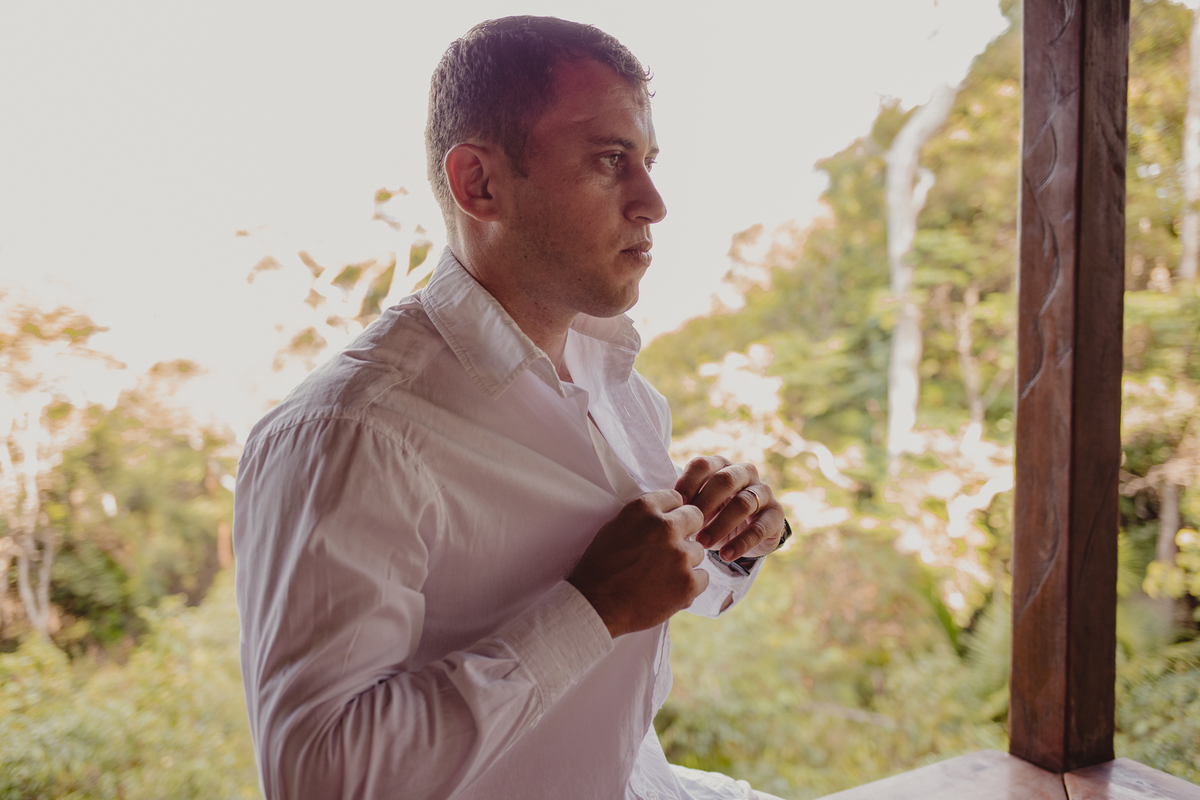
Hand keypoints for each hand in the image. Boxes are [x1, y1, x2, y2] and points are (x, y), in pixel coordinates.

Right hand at [567, 490, 707, 638]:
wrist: (595, 605)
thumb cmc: (600, 567)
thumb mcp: (615, 527)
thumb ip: (643, 517)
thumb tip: (666, 514)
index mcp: (644, 509)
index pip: (675, 498)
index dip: (671, 512)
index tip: (665, 524)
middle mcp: (665, 527)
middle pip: (695, 517)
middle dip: (685, 531)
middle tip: (670, 548)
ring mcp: (680, 555)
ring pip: (698, 551)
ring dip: (685, 561)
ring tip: (663, 574)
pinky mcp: (688, 583)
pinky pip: (703, 577)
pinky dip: (690, 584)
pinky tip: (670, 589)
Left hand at [675, 456, 784, 561]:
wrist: (748, 534)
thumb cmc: (714, 516)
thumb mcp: (698, 507)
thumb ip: (684, 503)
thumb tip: (661, 510)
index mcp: (721, 466)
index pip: (703, 465)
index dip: (688, 483)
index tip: (676, 505)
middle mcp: (744, 473)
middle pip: (725, 480)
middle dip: (705, 503)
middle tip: (688, 526)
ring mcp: (763, 492)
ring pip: (744, 503)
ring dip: (721, 524)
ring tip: (702, 543)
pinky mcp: (776, 514)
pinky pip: (760, 527)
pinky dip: (742, 542)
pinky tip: (726, 555)